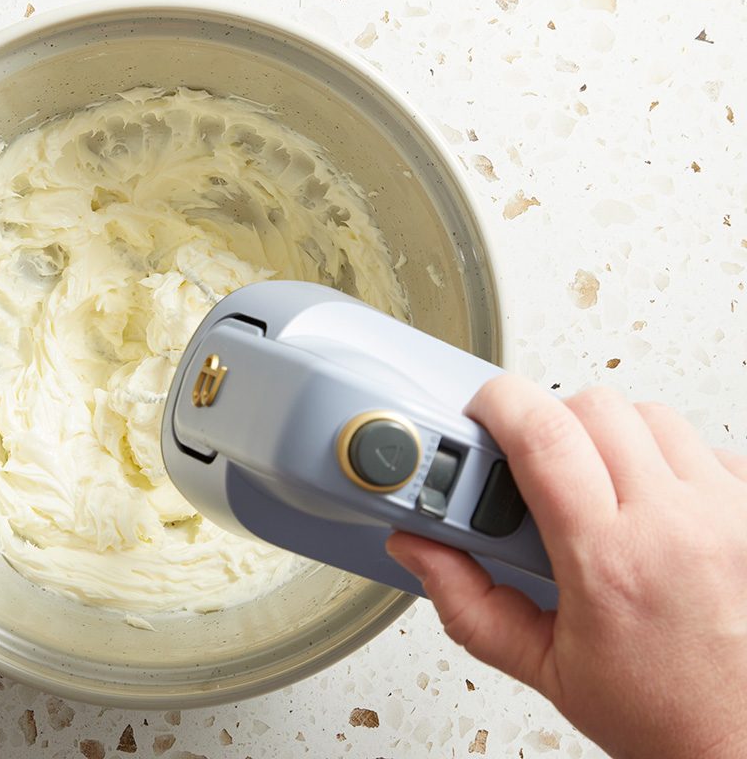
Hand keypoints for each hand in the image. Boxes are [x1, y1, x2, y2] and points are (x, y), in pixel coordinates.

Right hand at [387, 375, 746, 758]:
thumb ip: (464, 601)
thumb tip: (416, 547)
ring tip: (592, 487)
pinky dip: (662, 458)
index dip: (497, 405)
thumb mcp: (539, 665)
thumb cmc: (657, 711)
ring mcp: (725, 512)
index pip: (542, 434)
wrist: (740, 740)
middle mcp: (675, 525)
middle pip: (591, 408)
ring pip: (647, 415)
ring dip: (606, 436)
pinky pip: (698, 444)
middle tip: (528, 465)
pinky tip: (645, 501)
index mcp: (609, 561)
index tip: (478, 416)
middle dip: (545, 422)